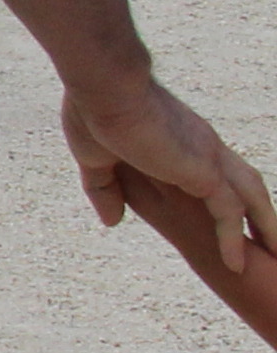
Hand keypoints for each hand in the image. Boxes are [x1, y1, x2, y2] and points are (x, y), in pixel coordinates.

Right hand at [63, 75, 275, 331]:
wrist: (104, 86)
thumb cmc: (95, 112)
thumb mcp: (96, 159)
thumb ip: (105, 190)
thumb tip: (111, 221)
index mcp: (184, 139)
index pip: (218, 170)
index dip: (229, 191)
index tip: (242, 216)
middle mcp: (205, 147)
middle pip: (248, 183)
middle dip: (263, 211)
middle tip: (273, 240)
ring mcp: (209, 159)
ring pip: (252, 198)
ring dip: (266, 227)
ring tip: (275, 254)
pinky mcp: (203, 173)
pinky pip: (230, 214)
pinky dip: (235, 240)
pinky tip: (235, 266)